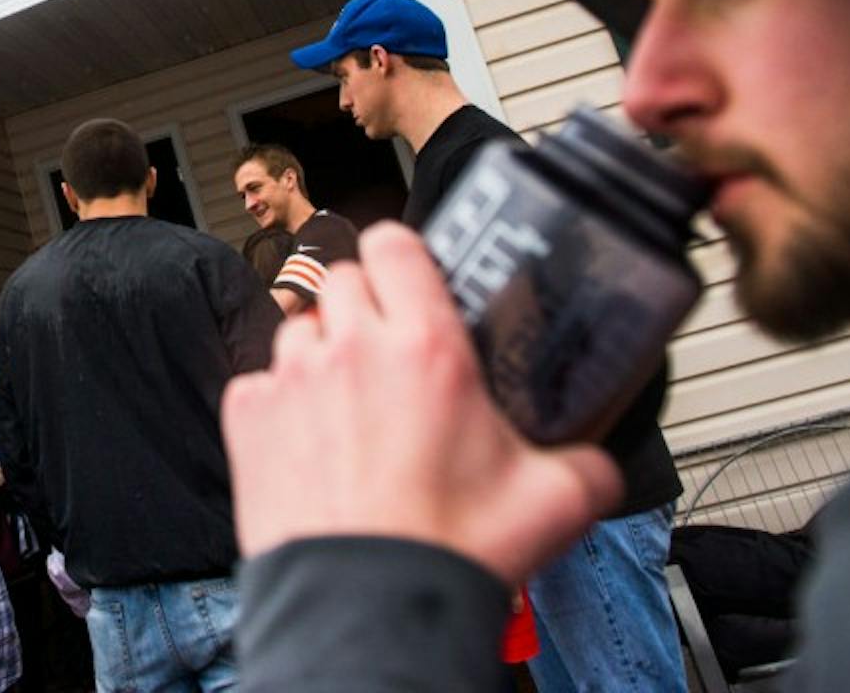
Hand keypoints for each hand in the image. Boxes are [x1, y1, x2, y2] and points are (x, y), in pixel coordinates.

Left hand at [221, 222, 620, 586]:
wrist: (365, 605)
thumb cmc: (447, 552)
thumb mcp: (553, 502)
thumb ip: (587, 465)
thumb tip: (601, 464)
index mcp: (427, 347)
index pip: (394, 244)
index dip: (400, 255)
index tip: (410, 277)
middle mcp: (352, 348)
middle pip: (343, 281)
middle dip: (365, 309)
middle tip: (389, 355)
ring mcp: (292, 378)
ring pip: (299, 328)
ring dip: (322, 353)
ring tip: (350, 406)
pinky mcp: (248, 416)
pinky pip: (259, 381)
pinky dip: (279, 402)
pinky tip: (310, 442)